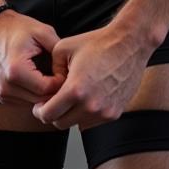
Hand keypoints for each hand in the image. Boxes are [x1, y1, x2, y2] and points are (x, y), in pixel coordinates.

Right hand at [0, 10, 64, 105]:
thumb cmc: (16, 28)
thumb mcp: (42, 32)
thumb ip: (58, 51)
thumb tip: (70, 71)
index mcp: (16, 70)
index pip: (47, 89)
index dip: (61, 82)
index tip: (65, 71)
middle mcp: (6, 85)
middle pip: (41, 100)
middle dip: (54, 91)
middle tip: (62, 76)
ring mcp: (2, 92)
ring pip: (33, 103)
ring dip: (44, 94)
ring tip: (50, 77)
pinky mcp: (1, 95)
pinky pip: (25, 101)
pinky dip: (34, 94)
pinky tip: (38, 79)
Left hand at [31, 25, 147, 129]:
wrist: (128, 44)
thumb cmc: (98, 43)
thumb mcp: (63, 48)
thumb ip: (51, 69)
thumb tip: (49, 84)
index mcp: (75, 90)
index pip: (49, 115)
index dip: (40, 111)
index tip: (39, 106)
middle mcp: (91, 105)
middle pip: (61, 123)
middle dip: (53, 114)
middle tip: (52, 102)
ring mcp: (105, 112)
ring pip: (78, 125)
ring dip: (71, 115)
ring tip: (72, 97)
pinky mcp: (115, 113)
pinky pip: (93, 122)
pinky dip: (86, 114)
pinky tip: (87, 97)